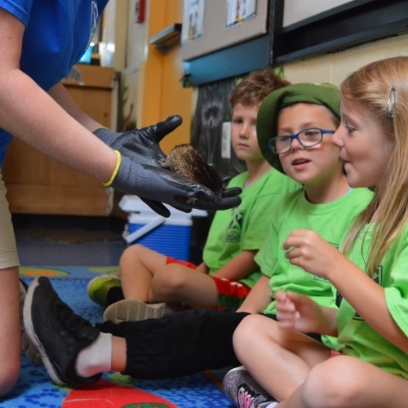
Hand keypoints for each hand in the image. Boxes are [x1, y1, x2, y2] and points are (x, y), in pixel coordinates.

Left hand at [94, 117, 240, 215]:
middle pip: (203, 194)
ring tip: (234, 201)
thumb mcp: (153, 133)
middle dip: (222, 196)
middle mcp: (172, 184)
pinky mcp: (160, 188)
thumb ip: (167, 127)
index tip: (229, 181)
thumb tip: (179, 119)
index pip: (199, 182)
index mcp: (172, 174)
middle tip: (239, 196)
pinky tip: (214, 202)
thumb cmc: (128, 145)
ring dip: (216, 200)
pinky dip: (199, 199)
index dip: (215, 183)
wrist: (110, 151)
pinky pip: (183, 197)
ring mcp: (167, 188)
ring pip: (197, 199)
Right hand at [275, 291, 328, 333]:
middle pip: (277, 305)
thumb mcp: (306, 300)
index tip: (285, 298)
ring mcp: (284, 316)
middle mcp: (283, 306)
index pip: (277, 295)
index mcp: (287, 298)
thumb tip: (287, 293)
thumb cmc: (311, 307)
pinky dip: (285, 324)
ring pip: (278, 315)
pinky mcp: (286, 325)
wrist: (318, 319)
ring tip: (298, 317)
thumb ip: (297, 297)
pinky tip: (293, 324)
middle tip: (294, 308)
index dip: (279, 296)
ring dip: (287, 316)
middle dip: (285, 307)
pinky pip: (280, 325)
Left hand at [283, 229, 341, 278]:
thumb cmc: (327, 253)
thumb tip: (291, 240)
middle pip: (288, 241)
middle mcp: (305, 242)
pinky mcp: (302, 262)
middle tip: (285, 248)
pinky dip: (294, 262)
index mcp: (310, 234)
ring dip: (290, 256)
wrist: (335, 265)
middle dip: (285, 245)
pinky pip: (292, 261)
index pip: (293, 233)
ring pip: (289, 253)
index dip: (289, 237)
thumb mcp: (317, 240)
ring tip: (296, 257)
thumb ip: (305, 238)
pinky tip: (300, 262)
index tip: (289, 241)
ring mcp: (303, 252)